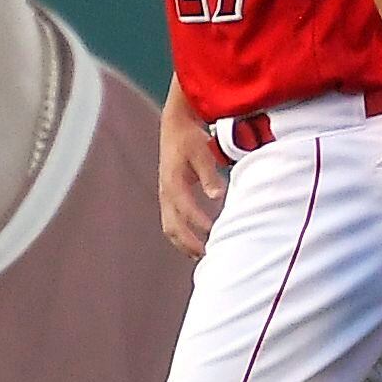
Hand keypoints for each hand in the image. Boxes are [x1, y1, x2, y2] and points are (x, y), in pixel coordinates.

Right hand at [159, 96, 227, 257]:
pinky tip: (195, 243)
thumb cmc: (189, 138)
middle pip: (172, 225)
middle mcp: (165, 192)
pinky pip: (171, 221)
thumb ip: (209, 175)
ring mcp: (164, 195)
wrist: (175, 126)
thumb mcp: (202, 152)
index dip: (198, 222)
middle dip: (188, 242)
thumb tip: (216, 196)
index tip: (214, 233)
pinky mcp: (168, 196)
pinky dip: (181, 235)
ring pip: (170, 226)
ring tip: (201, 255)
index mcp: (172, 181)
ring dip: (183, 243)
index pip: (185, 208)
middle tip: (208, 255)